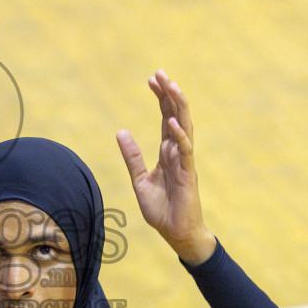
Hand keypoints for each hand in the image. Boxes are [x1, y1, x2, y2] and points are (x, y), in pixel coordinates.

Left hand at [116, 70, 217, 265]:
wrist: (176, 234)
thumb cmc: (162, 210)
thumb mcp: (140, 180)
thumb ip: (132, 157)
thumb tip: (120, 132)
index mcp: (167, 152)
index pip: (166, 118)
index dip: (161, 98)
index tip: (152, 79)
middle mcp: (177, 152)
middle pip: (176, 116)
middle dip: (169, 94)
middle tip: (161, 73)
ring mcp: (184, 162)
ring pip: (184, 128)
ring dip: (179, 107)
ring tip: (172, 86)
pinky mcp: (188, 175)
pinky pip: (185, 152)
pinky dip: (180, 136)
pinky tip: (173, 122)